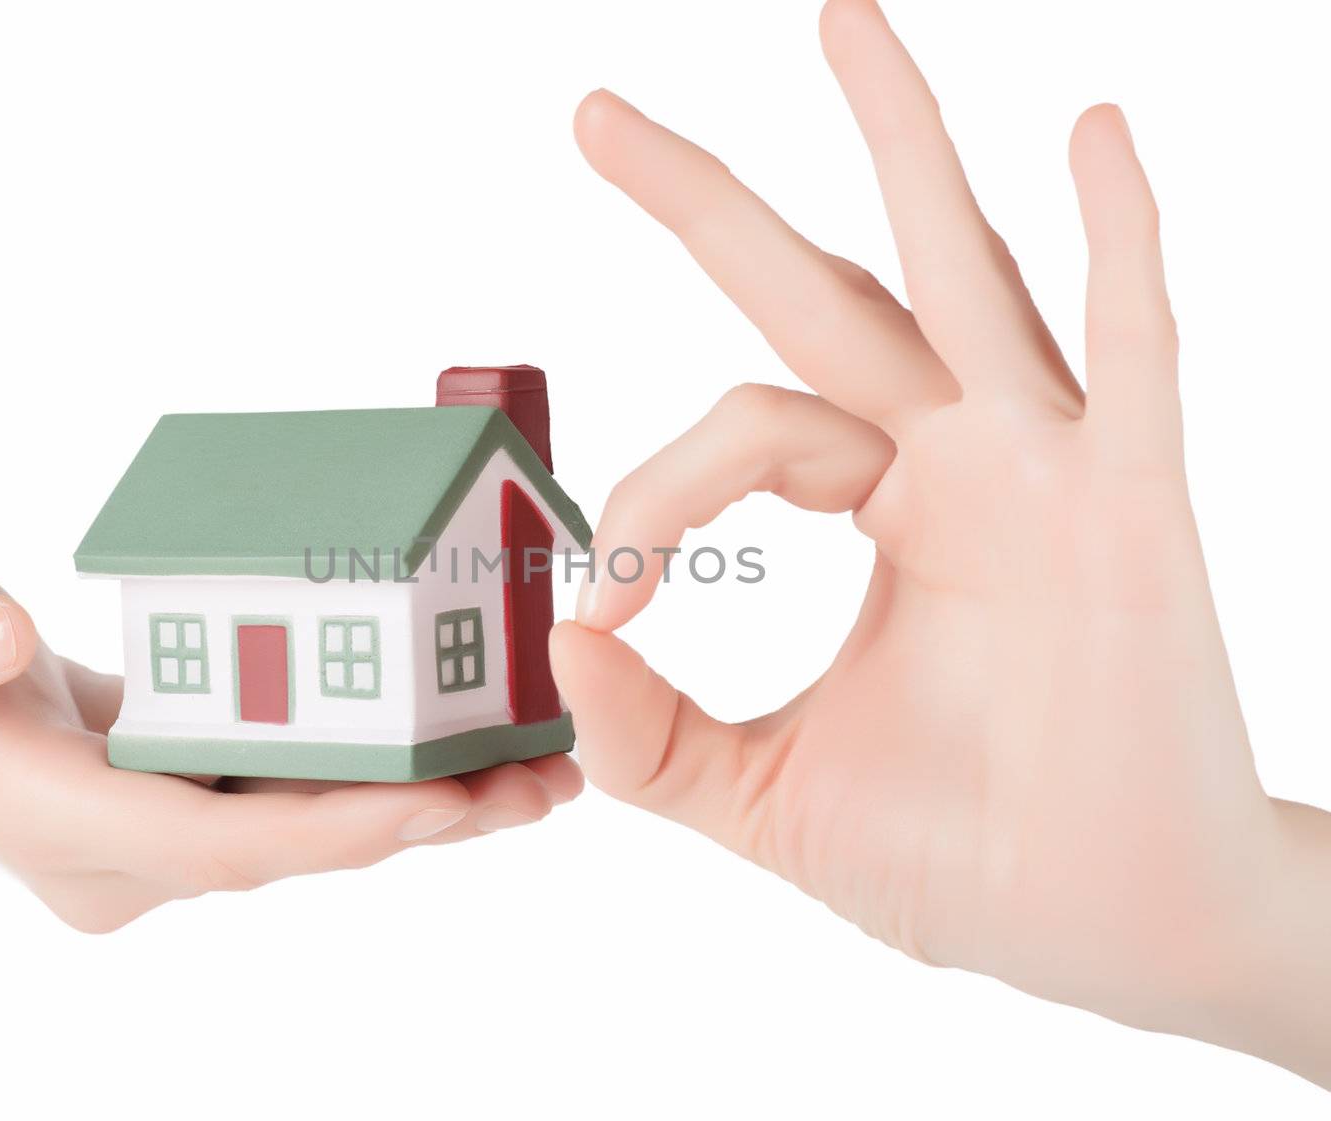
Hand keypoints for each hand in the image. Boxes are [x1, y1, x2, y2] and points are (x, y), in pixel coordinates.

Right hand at [0, 545, 578, 983]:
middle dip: (416, 821)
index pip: (205, 845)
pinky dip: (390, 777)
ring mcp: (171, 843)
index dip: (323, 828)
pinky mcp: (202, 809)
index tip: (435, 802)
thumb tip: (0, 641)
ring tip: (548, 767)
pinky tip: (480, 745)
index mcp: (53, 818)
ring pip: (314, 833)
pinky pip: (309, 801)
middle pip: (289, 850)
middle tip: (542, 778)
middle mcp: (129, 856)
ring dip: (429, 808)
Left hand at [551, 0, 1329, 1082]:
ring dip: (900, 144)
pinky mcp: (1134, 508)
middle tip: (588, 113)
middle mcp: (957, 461)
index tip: (606, 601)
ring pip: (959, 274)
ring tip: (834, 22)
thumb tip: (560, 646)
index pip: (739, 430)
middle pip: (817, 291)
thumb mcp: (767, 798)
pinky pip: (1135, 349)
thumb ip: (653, 737)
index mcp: (883, 507)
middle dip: (703, 200)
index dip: (655, 498)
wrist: (1119, 930)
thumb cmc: (970, 858)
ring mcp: (1049, 468)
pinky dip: (1120, 241)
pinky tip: (1092, 131)